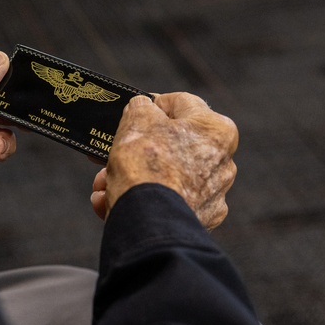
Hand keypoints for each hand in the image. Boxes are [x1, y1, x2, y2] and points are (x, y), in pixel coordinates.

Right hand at [90, 93, 237, 230]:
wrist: (151, 221)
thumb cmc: (147, 163)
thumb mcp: (137, 117)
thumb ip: (142, 106)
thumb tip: (143, 108)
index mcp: (216, 129)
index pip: (181, 103)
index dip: (152, 103)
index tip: (132, 112)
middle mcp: (223, 161)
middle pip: (169, 143)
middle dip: (134, 148)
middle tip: (110, 150)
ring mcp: (212, 194)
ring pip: (164, 174)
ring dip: (130, 175)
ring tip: (102, 184)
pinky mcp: (199, 219)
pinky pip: (165, 200)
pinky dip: (141, 198)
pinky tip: (110, 201)